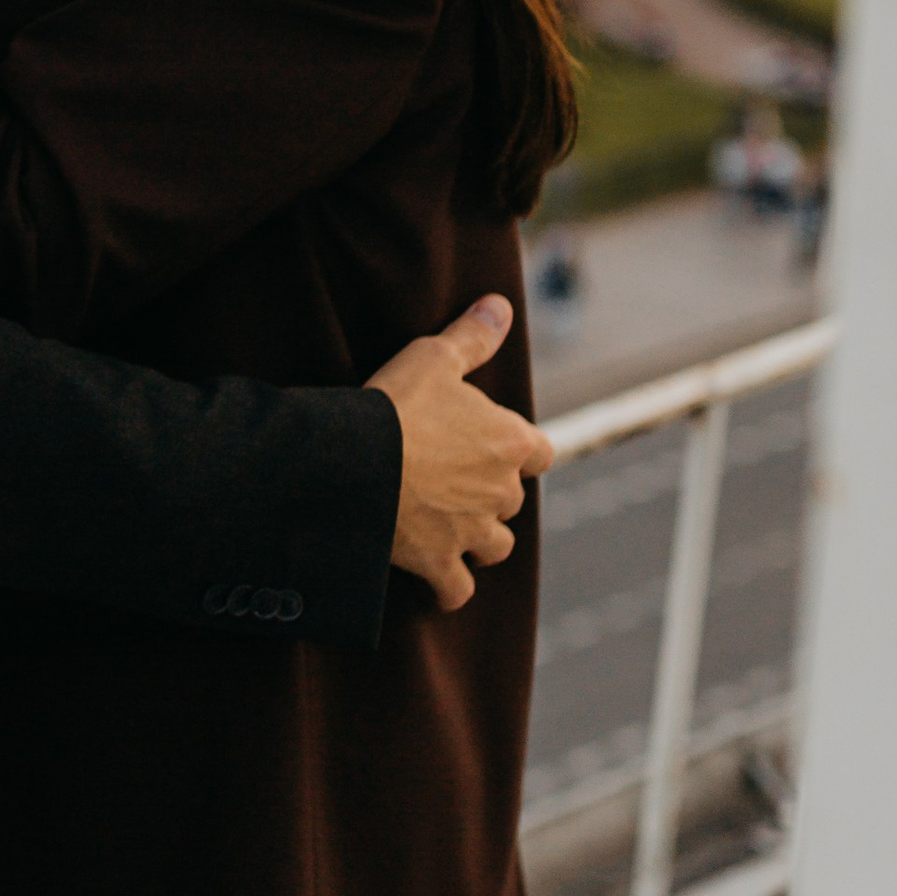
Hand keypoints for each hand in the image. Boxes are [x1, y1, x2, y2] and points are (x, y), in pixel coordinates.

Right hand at [370, 296, 552, 610]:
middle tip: (455, 480)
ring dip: (479, 539)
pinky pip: (457, 590)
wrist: (354, 462)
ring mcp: (472, 531)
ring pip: (495, 546)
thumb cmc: (396, 403)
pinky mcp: (439, 562)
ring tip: (452, 528)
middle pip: (513, 499)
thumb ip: (473, 336)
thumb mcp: (434, 357)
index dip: (519, 449)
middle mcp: (501, 492)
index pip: (541, 451)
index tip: (494, 445)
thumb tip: (501, 305)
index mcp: (511, 441)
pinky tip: (437, 582)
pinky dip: (449, 589)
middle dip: (491, 493)